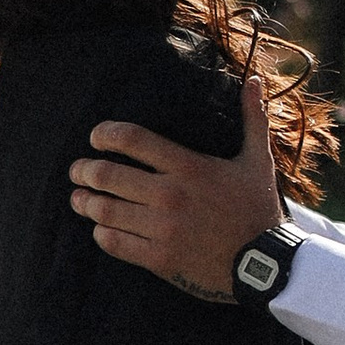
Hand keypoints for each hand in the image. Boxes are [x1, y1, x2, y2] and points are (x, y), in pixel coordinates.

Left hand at [70, 71, 280, 301]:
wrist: (266, 264)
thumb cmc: (258, 209)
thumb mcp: (258, 161)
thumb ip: (252, 119)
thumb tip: (254, 80)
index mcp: (189, 167)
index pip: (133, 140)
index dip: (105, 134)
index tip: (95, 137)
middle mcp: (170, 195)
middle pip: (108, 175)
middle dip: (85, 170)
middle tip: (78, 170)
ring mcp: (163, 229)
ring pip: (106, 211)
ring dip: (85, 203)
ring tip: (79, 199)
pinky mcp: (159, 259)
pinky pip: (115, 244)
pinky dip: (102, 234)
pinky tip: (101, 229)